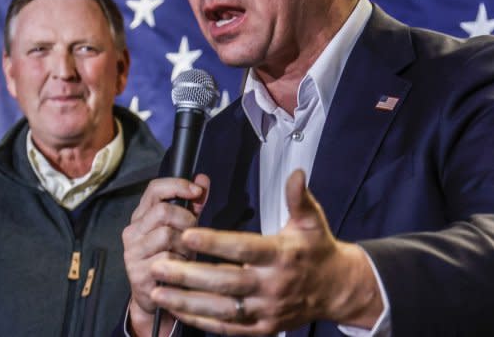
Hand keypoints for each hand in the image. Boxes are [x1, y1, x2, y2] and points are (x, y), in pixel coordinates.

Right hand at [122, 174, 209, 336]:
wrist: (156, 297)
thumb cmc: (172, 258)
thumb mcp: (183, 229)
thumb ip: (193, 205)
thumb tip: (203, 180)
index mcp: (141, 216)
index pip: (154, 189)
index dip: (178, 185)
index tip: (197, 192)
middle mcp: (132, 232)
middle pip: (163, 211)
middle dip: (187, 221)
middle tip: (192, 234)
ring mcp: (132, 253)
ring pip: (167, 235)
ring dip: (185, 246)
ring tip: (185, 255)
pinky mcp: (137, 273)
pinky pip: (168, 260)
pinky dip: (181, 264)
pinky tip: (181, 270)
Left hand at [147, 170, 382, 334]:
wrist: (337, 290)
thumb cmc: (318, 249)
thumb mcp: (312, 220)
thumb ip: (299, 198)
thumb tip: (296, 173)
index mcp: (281, 255)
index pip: (243, 249)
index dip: (214, 243)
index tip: (187, 234)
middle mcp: (272, 285)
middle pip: (225, 282)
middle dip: (188, 275)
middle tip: (158, 264)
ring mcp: (266, 310)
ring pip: (221, 308)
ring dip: (186, 301)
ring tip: (156, 290)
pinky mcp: (262, 328)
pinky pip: (227, 327)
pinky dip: (201, 320)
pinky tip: (177, 310)